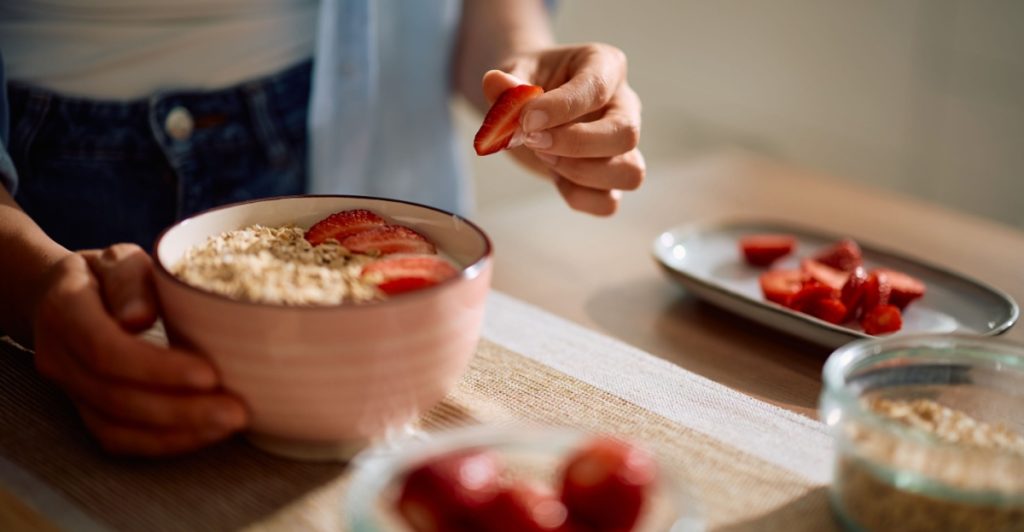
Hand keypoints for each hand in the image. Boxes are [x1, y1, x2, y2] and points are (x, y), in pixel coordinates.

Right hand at [32, 244, 247, 455]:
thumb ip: (131, 282)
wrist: (62, 294)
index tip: (209, 374)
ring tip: (229, 425)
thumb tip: (139, 318)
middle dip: (180, 410)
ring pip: (115, 427)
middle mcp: (59, 357)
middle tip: (236, 410)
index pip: (107, 350)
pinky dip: (162, 443)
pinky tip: (203, 434)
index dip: (157, 369)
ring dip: (176, 432)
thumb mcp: (119, 259)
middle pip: (115, 397)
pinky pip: (118, 438)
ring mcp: (68, 389)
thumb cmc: (104, 274)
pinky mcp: (85, 410)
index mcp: (65, 311)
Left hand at [483, 43, 644, 215]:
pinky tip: (555, 179)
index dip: (562, 108)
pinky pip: (609, 202)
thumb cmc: (529, 82)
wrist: (529, 105)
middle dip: (577, 144)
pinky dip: (579, 197)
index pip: (597, 88)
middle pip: (626, 134)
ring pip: (630, 172)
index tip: (527, 120)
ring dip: (582, 173)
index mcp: (605, 66)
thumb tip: (495, 83)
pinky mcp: (610, 177)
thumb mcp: (513, 73)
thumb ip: (507, 82)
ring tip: (545, 156)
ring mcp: (622, 145)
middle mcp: (624, 105)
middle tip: (534, 141)